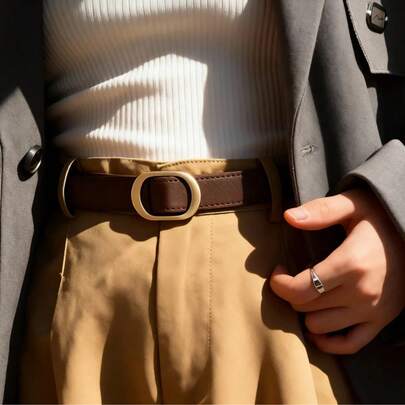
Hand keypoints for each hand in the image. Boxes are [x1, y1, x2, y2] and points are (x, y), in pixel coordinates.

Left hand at [269, 187, 404, 353]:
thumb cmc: (380, 219)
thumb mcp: (353, 204)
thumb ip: (321, 210)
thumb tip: (288, 216)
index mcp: (350, 263)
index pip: (299, 289)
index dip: (279, 282)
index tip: (279, 269)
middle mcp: (361, 293)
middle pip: (305, 307)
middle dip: (291, 291)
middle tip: (294, 276)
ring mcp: (372, 311)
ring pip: (318, 327)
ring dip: (307, 311)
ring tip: (310, 292)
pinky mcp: (381, 321)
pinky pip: (349, 344)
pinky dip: (328, 341)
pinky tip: (319, 326)